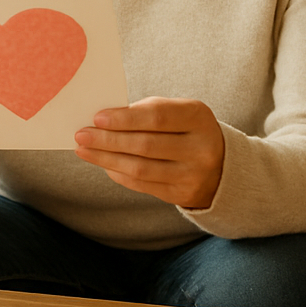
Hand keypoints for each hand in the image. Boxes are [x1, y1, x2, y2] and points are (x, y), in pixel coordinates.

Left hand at [74, 97, 224, 209]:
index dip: (125, 118)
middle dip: (108, 140)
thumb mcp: (179, 112)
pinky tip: (104, 164)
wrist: (224, 166)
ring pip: (141, 168)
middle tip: (81, 135)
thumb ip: (147, 112)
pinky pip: (142, 185)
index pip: (157, 117)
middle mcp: (200, 147)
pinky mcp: (182, 194)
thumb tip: (103, 120)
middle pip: (145, 144)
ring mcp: (193, 174)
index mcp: (198, 117)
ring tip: (84, 150)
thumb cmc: (188, 130)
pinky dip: (118, 174)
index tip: (97, 117)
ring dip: (106, 159)